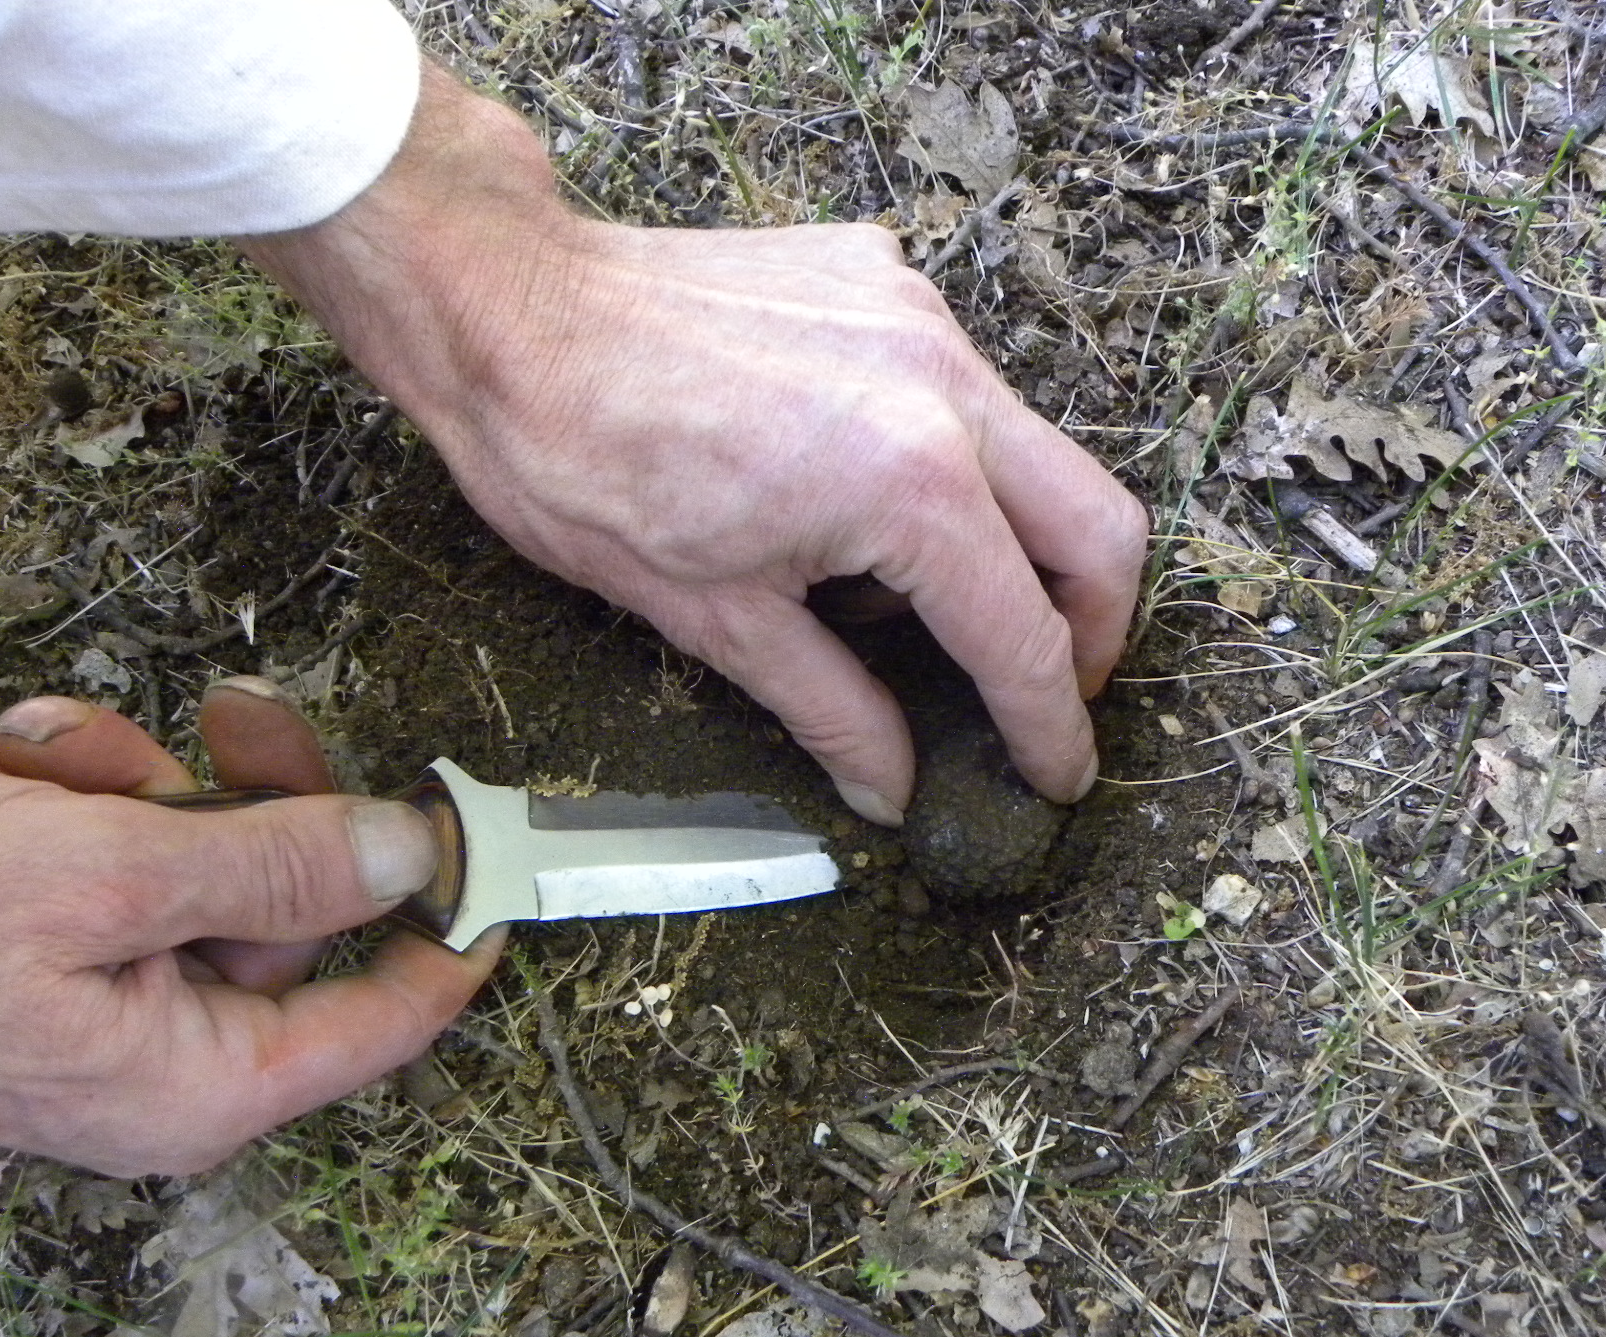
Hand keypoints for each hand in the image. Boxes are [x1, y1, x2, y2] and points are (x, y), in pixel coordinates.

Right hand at [0, 679, 500, 1174]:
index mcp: (201, 1079)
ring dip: (116, 780)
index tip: (494, 845)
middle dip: (233, 792)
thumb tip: (407, 853)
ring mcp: (99, 998)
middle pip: (288, 897)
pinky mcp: (41, 946)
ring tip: (16, 772)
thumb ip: (269, 861)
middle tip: (220, 719)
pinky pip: (101, 845)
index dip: (453, 928)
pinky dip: (46, 796)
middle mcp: (163, 1052)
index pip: (387, 1017)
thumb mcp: (100, 873)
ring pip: (187, 849)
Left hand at [241, 64, 1146, 825]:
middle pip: (1099, 528)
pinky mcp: (886, 280)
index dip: (1051, 727)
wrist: (506, 309)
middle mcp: (945, 387)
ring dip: (1020, 542)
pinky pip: (967, 387)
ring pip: (1042, 450)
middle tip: (1042, 692)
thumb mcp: (716, 619)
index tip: (1057, 775)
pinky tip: (863, 495)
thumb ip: (832, 710)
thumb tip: (892, 787)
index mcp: (913, 486)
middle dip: (1094, 629)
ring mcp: (922, 320)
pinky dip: (953, 460)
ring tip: (922, 601)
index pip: (1026, 637)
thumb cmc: (584, 459)